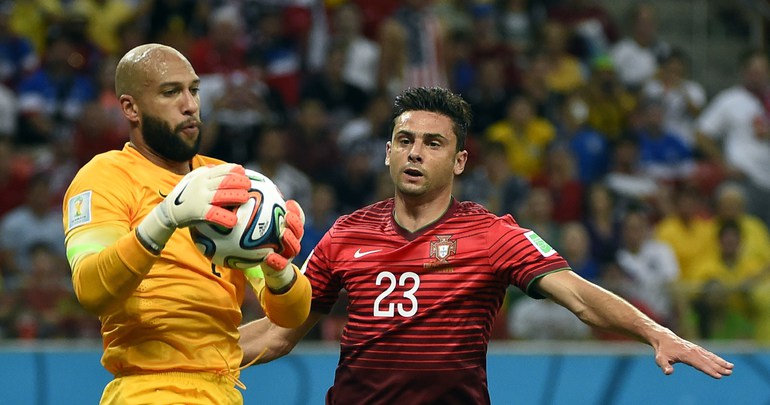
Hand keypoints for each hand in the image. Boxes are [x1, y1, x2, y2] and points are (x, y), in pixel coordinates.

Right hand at [136, 164, 250, 252]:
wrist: (168, 211)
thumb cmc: (185, 195)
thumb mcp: (192, 179)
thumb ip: (205, 173)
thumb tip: (221, 168)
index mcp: (202, 176)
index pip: (221, 169)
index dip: (234, 170)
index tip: (243, 171)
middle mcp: (202, 185)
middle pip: (225, 181)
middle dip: (239, 182)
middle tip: (248, 186)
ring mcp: (200, 198)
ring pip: (222, 195)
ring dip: (236, 196)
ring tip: (245, 198)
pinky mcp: (199, 212)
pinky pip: (215, 214)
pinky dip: (225, 217)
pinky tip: (233, 221)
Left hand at [262, 199, 304, 291]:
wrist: (269, 270)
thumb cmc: (262, 247)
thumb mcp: (259, 232)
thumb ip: (256, 218)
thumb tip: (245, 201)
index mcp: (289, 232)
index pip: (297, 219)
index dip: (296, 211)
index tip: (289, 203)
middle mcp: (292, 243)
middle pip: (299, 232)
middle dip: (296, 223)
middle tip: (288, 215)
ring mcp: (288, 256)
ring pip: (294, 247)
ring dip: (290, 240)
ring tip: (283, 233)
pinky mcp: (282, 268)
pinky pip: (281, 265)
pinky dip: (277, 261)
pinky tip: (269, 257)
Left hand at [653, 332, 733, 378]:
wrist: (664, 338)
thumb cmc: (662, 351)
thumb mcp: (660, 359)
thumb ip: (664, 366)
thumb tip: (668, 373)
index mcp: (686, 355)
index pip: (700, 364)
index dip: (709, 371)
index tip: (719, 375)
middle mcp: (693, 351)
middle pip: (708, 361)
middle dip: (719, 367)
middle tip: (730, 373)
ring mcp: (696, 349)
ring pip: (710, 356)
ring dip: (721, 362)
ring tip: (731, 367)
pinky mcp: (697, 348)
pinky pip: (708, 354)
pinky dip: (716, 358)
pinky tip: (723, 362)